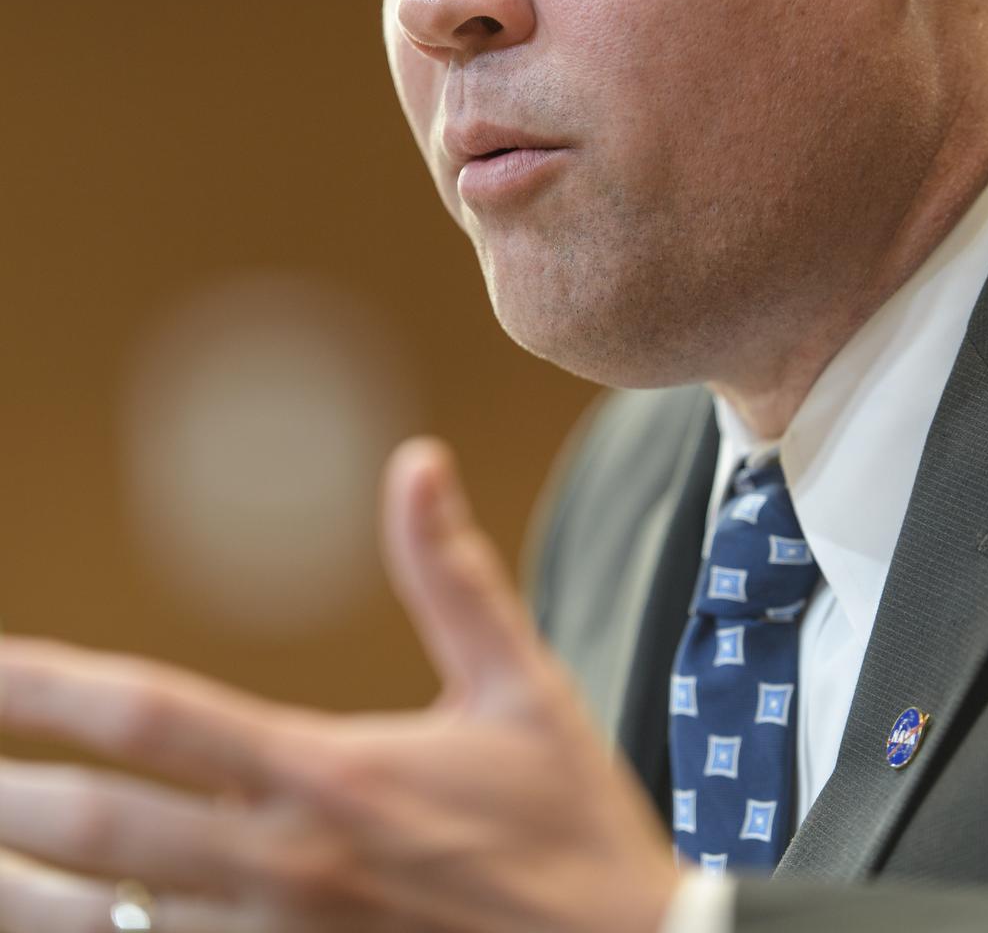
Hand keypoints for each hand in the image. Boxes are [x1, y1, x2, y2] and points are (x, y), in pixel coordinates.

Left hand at [0, 439, 681, 932]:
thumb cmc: (569, 825)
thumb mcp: (522, 685)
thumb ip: (453, 575)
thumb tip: (417, 462)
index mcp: (332, 776)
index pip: (154, 717)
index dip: (45, 684)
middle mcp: (283, 869)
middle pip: (93, 830)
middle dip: (1, 794)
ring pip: (98, 927)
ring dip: (16, 889)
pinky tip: (60, 923)